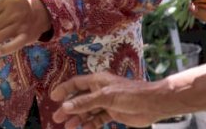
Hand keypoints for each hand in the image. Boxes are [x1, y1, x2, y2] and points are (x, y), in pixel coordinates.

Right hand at [51, 72, 166, 128]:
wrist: (152, 104)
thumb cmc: (130, 94)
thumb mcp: (105, 96)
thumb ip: (85, 102)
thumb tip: (66, 107)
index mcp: (97, 81)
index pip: (76, 84)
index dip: (64, 90)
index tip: (53, 99)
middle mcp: (100, 90)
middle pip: (80, 99)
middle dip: (68, 108)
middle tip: (57, 118)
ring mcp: (106, 102)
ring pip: (88, 111)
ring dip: (78, 118)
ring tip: (68, 127)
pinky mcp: (113, 113)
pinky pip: (97, 119)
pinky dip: (90, 124)